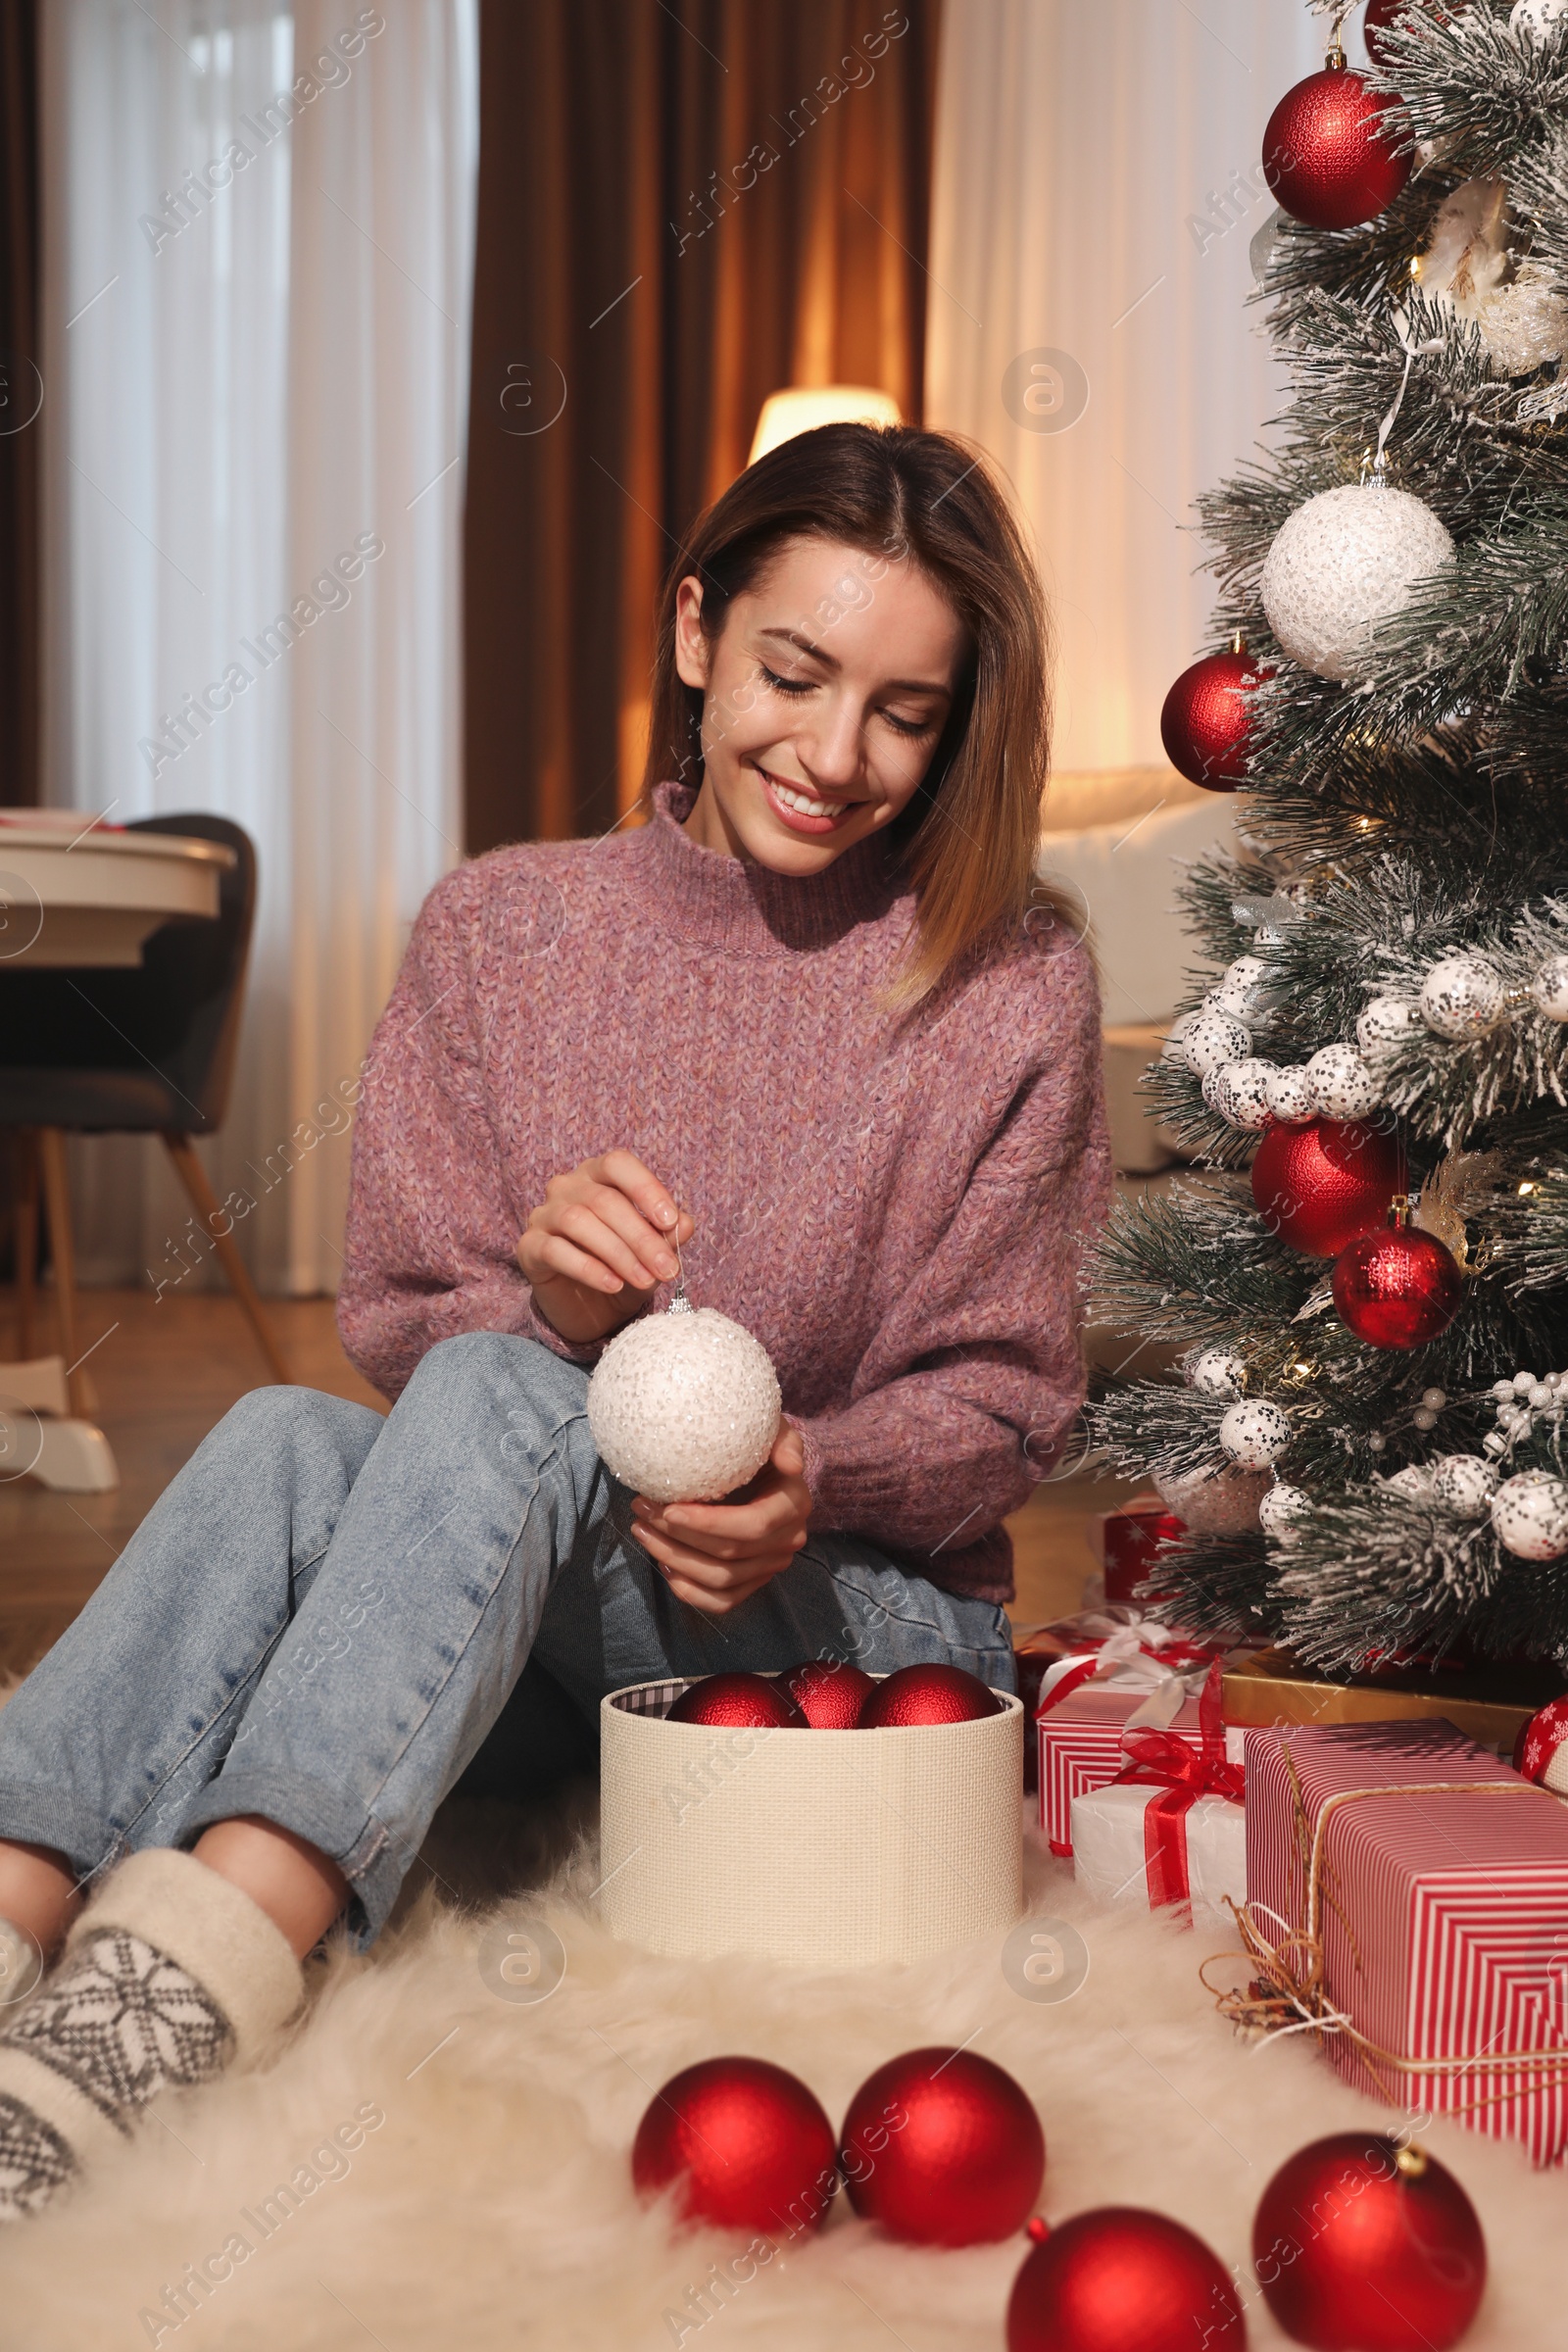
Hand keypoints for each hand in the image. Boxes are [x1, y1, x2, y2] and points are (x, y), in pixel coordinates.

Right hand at [517, 1150, 695, 1344]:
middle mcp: (566, 1187)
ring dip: (618, 1253)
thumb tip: (685, 1224)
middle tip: (666, 1268)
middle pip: (604, 1200)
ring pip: (579, 1221)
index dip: (646, 1188)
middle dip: (641, 1236)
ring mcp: (543, 1215)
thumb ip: (666, 1234)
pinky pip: (556, 1251)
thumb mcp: (651, 1251)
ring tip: (645, 1280)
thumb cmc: (622, 1266)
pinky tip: (614, 1285)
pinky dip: (589, 1269)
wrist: (588, 1308)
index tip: (671, 1222)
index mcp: (597, 1175)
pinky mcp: (528, 1247)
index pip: (618, 1164)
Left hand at [629, 1421, 811, 1616]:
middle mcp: (787, 1541)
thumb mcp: (771, 1431)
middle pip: (730, 1554)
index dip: (710, 1523)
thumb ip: (784, 1439)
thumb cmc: (757, 1444)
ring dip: (674, 1559)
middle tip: (642, 1510)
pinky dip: (690, 1591)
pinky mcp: (753, 1582)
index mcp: (793, 1505)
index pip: (754, 1526)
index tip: (670, 1508)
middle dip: (679, 1536)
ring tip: (642, 1530)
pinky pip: (722, 1602)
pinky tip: (664, 1565)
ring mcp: (770, 1566)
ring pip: (720, 1580)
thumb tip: (791, 1464)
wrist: (760, 1467)